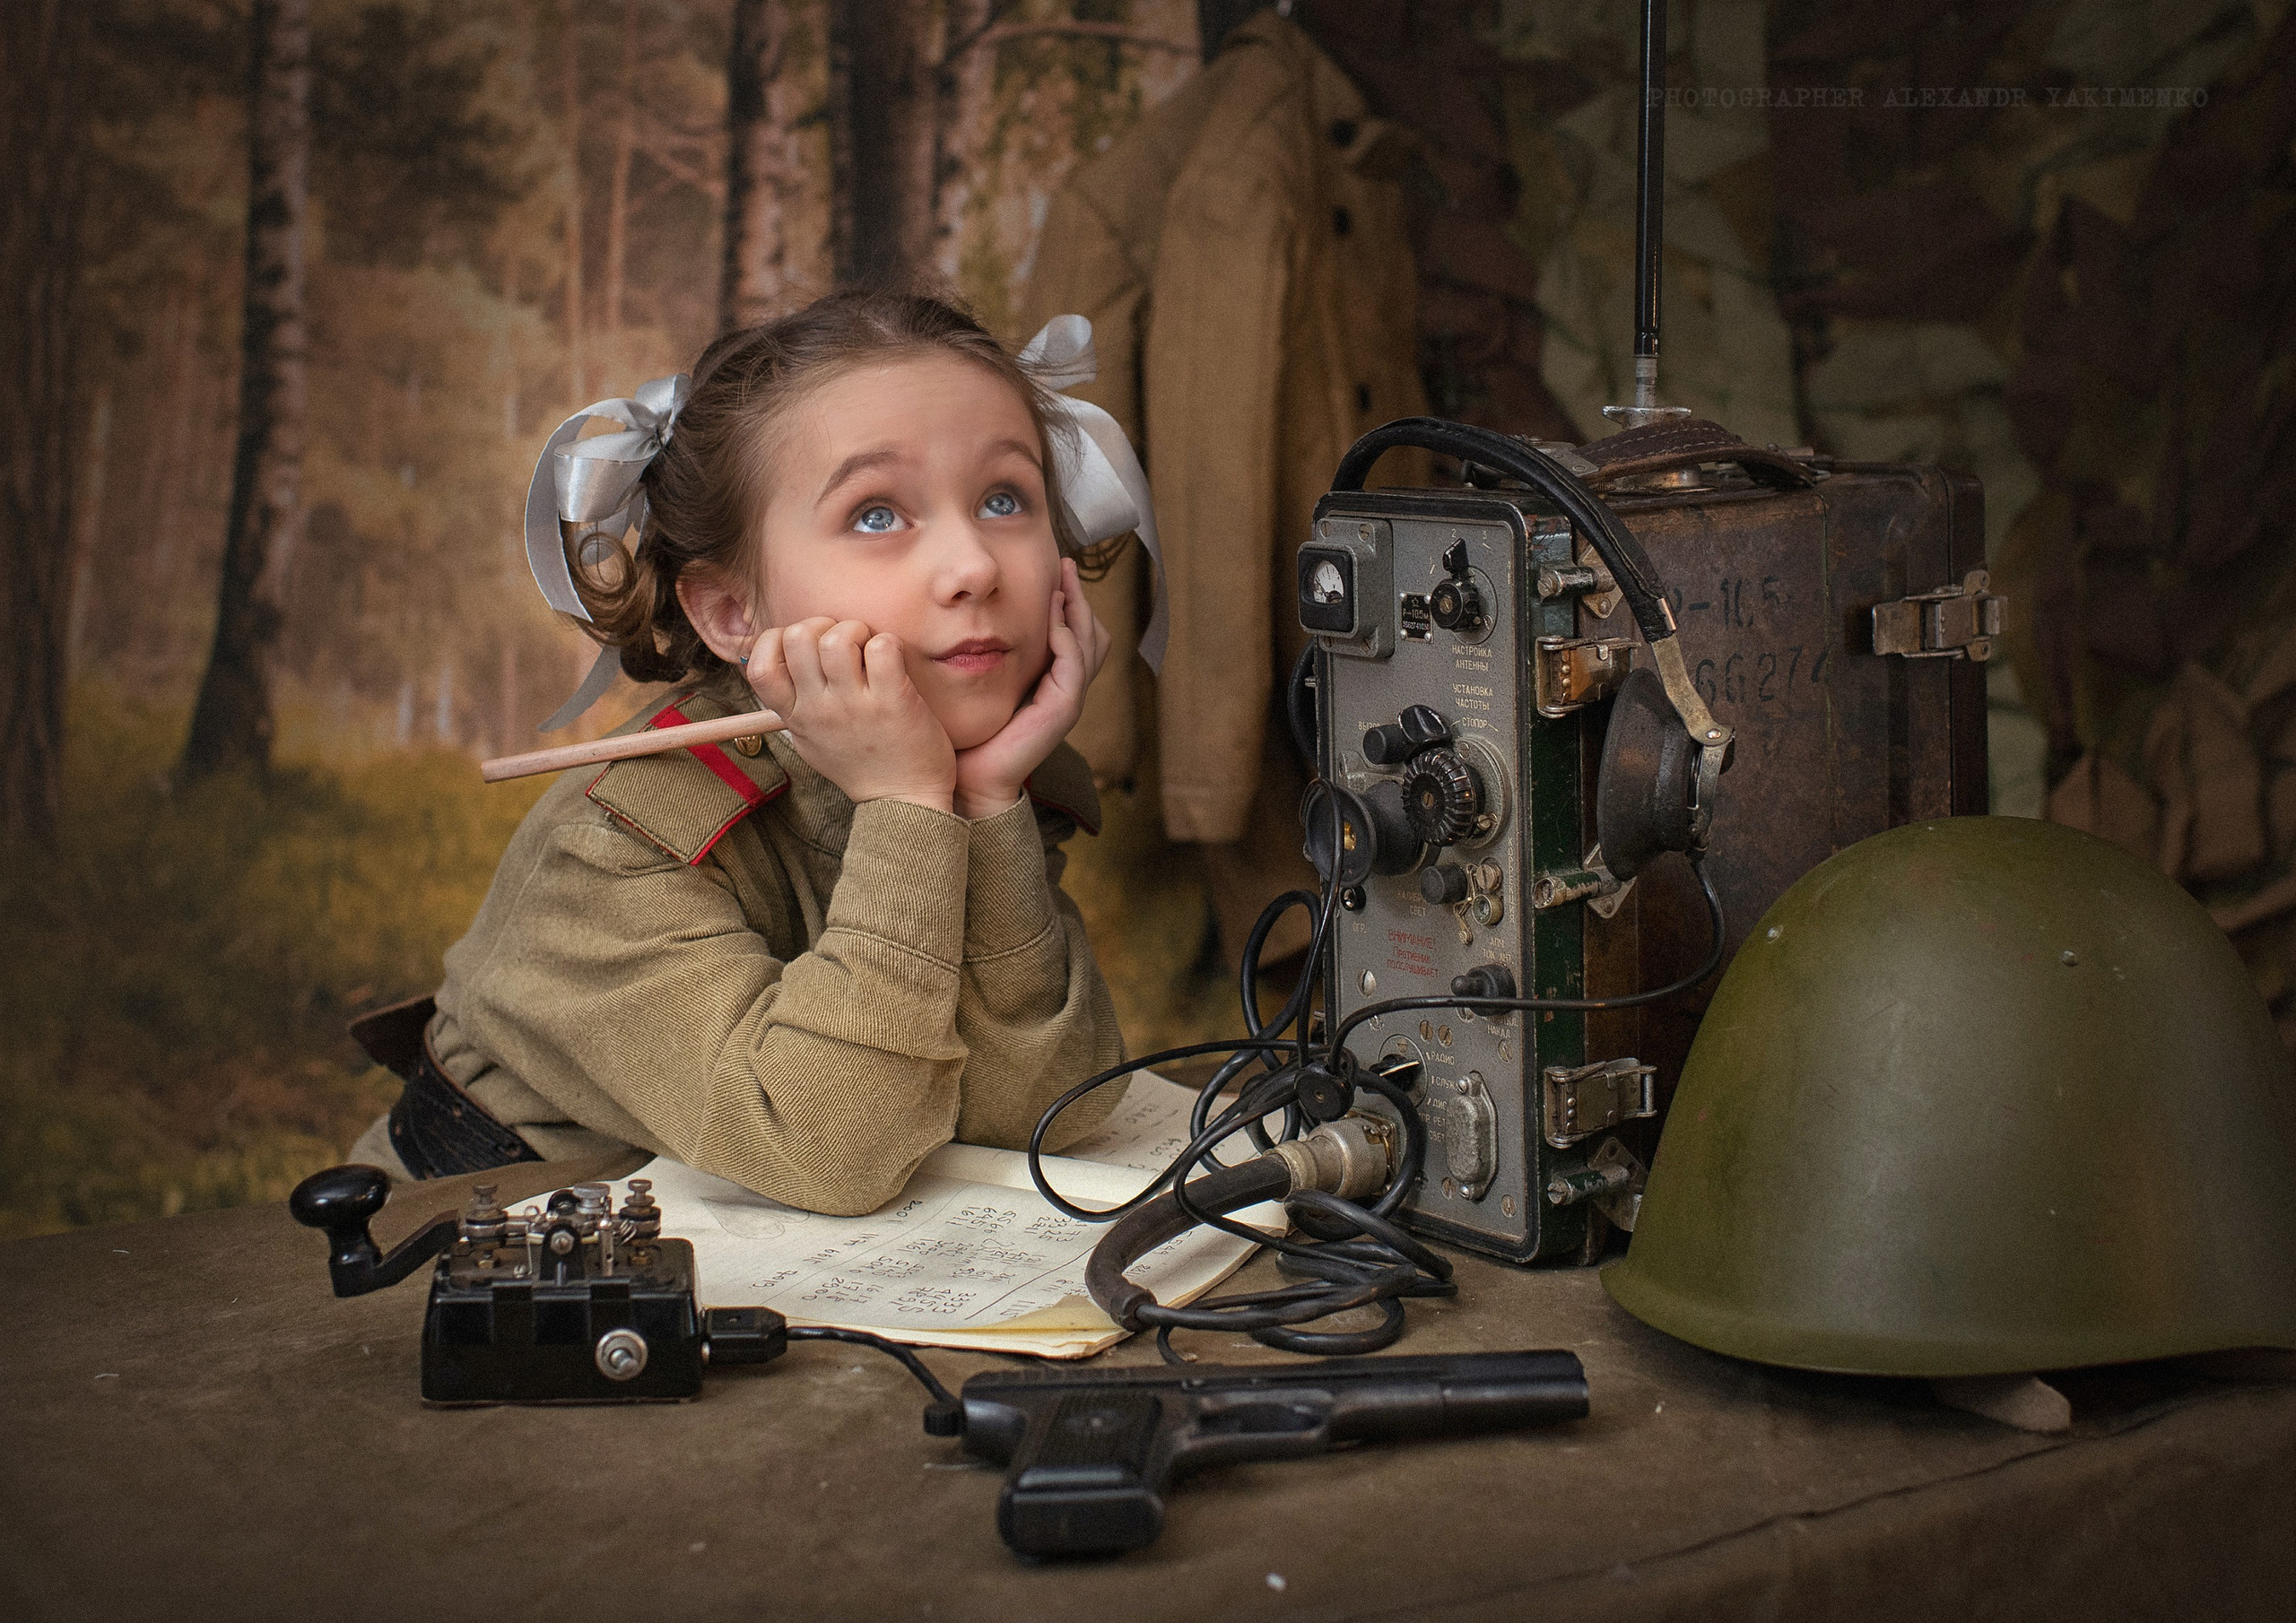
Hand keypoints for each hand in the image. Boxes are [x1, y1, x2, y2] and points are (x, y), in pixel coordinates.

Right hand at [744, 617, 956, 812]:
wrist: (904, 802)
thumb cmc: (860, 766)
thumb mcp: (811, 741)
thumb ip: (794, 706)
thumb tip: (780, 665)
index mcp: (796, 717)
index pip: (758, 667)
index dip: (775, 640)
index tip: (802, 647)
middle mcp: (819, 709)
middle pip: (797, 637)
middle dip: (821, 625)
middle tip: (845, 643)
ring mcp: (854, 705)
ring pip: (837, 638)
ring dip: (856, 630)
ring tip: (869, 649)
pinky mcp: (892, 701)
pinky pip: (882, 647)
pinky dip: (888, 643)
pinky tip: (893, 660)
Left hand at [952, 558, 1110, 818]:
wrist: (968, 776)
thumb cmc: (968, 734)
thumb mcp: (978, 682)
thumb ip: (984, 654)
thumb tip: (965, 618)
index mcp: (1049, 684)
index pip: (1076, 635)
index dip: (1071, 603)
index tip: (1055, 572)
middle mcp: (1065, 690)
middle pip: (1093, 635)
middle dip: (1081, 598)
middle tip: (1066, 567)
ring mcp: (1067, 700)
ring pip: (1090, 644)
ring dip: (1078, 609)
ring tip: (1062, 582)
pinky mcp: (1062, 709)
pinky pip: (1073, 664)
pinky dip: (1065, 637)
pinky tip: (1051, 616)